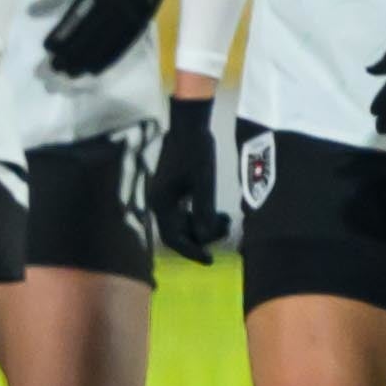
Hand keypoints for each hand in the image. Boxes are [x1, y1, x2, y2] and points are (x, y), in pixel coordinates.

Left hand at [35, 0, 185, 78]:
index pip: (76, 19)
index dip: (61, 35)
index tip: (47, 47)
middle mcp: (114, 6)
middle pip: (89, 37)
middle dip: (71, 54)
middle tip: (54, 67)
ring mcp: (130, 15)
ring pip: (105, 45)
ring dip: (87, 61)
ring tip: (71, 73)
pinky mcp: (141, 20)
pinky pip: (123, 45)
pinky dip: (109, 58)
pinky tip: (96, 69)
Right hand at [148, 92, 224, 263]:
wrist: (189, 124)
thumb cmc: (197, 150)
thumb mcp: (204, 182)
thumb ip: (204, 210)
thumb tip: (204, 236)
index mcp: (162, 202)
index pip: (174, 238)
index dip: (192, 251)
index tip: (210, 260)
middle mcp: (159, 202)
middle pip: (178, 232)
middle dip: (202, 237)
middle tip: (227, 228)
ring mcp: (164, 195)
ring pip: (182, 223)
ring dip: (202, 226)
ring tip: (226, 220)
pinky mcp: (171, 189)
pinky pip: (183, 212)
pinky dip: (199, 216)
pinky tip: (217, 213)